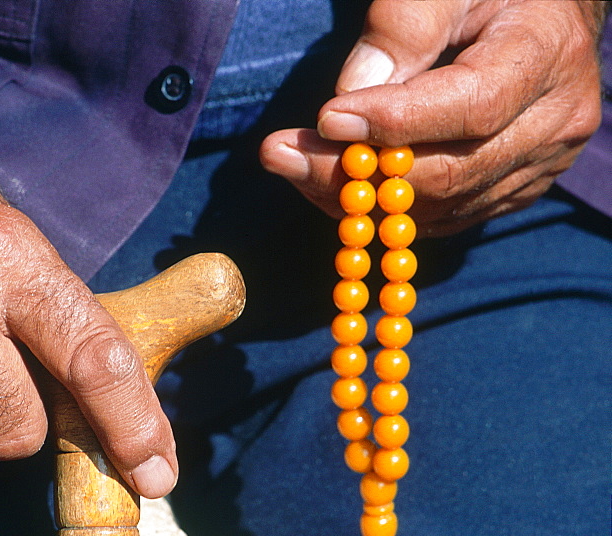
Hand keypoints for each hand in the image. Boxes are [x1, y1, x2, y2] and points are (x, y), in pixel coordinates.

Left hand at [260, 0, 604, 234]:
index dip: (394, 124)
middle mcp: (555, 121)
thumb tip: (349, 100)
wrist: (539, 15)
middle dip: (353, 171)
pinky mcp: (512, 191)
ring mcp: (538, 165)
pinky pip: (441, 217)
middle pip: (448, 172)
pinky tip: (331, 183)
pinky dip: (380, 210)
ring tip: (292, 164)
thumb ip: (403, 29)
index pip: (471, 107)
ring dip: (356, 196)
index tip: (324, 120)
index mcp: (546, 55)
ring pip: (438, 206)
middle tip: (280, 154)